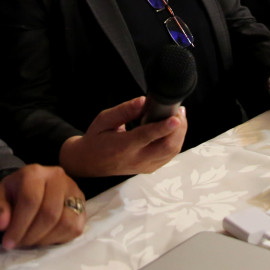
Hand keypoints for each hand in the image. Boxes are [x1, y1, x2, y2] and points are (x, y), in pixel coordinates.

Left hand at [0, 164, 85, 249]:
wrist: (33, 186)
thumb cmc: (15, 193)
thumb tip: (3, 225)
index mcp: (34, 172)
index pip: (30, 200)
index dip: (18, 226)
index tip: (8, 243)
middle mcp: (57, 177)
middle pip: (49, 213)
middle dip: (32, 235)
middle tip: (20, 244)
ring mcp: (74, 190)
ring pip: (65, 222)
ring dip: (46, 239)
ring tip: (32, 241)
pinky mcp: (83, 204)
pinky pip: (75, 228)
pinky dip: (59, 239)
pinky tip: (45, 238)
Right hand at [58, 96, 186, 177]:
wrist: (89, 162)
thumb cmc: (96, 139)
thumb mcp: (103, 120)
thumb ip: (123, 111)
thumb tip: (143, 101)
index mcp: (122, 147)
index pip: (146, 136)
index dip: (163, 127)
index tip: (176, 118)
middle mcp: (136, 160)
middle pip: (166, 147)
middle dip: (179, 129)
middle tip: (179, 111)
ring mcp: (144, 167)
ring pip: (171, 152)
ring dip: (180, 134)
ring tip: (179, 117)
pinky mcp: (150, 168)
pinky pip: (169, 156)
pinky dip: (176, 141)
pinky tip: (174, 129)